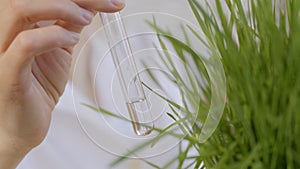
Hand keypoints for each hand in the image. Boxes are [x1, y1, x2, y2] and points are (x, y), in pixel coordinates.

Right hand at [0, 0, 123, 167]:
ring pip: (19, 9)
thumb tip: (89, 7)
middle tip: (102, 6)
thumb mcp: (58, 50)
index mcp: (19, 24)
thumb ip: (68, 26)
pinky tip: (73, 39)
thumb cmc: (39, 88)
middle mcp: (5, 32)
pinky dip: (53, 36)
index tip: (111, 0)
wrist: (22, 124)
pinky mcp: (8, 73)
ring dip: (61, 8)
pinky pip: (26, 44)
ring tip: (86, 20)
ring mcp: (2, 50)